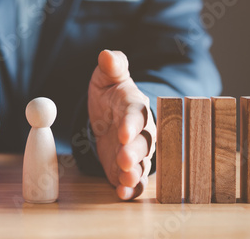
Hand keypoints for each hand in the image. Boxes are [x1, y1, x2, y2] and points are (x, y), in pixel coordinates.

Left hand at [88, 50, 155, 199]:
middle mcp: (141, 131)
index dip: (130, 124)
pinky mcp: (128, 168)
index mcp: (134, 107)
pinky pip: (133, 180)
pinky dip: (130, 189)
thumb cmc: (110, 94)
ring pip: (141, 164)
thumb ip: (111, 67)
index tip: (122, 132)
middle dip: (133, 152)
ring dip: (134, 173)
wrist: (109, 116)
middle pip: (142, 143)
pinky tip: (122, 194)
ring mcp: (136, 152)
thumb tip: (107, 55)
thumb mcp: (106, 78)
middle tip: (123, 159)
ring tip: (125, 180)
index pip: (135, 115)